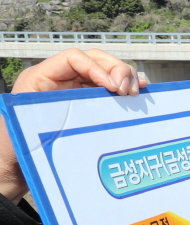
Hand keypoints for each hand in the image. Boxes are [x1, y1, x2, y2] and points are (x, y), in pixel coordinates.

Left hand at [0, 49, 144, 203]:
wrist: (14, 166)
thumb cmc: (17, 146)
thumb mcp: (34, 123)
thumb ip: (61, 107)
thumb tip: (99, 93)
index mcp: (40, 78)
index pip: (74, 58)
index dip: (98, 68)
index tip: (113, 88)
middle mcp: (58, 79)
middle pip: (95, 59)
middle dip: (117, 70)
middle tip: (128, 91)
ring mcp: (73, 90)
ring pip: (105, 71)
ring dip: (125, 78)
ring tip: (135, 93)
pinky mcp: (85, 102)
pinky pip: (107, 88)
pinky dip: (125, 88)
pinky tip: (139, 93)